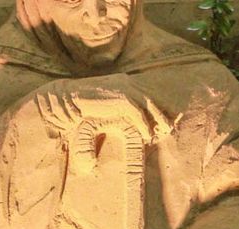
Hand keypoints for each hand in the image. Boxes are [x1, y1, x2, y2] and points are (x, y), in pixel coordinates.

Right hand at [35, 75, 172, 144]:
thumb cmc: (83, 106)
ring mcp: (124, 89)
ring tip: (161, 133)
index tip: (165, 118)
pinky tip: (147, 136)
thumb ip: (116, 108)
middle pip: (151, 98)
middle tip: (170, 127)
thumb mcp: (104, 104)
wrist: (68, 100)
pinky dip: (144, 125)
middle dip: (162, 113)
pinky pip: (138, 114)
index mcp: (123, 82)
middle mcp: (126, 83)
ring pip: (148, 105)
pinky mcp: (120, 99)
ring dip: (156, 120)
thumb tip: (126, 120)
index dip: (157, 106)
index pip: (146, 93)